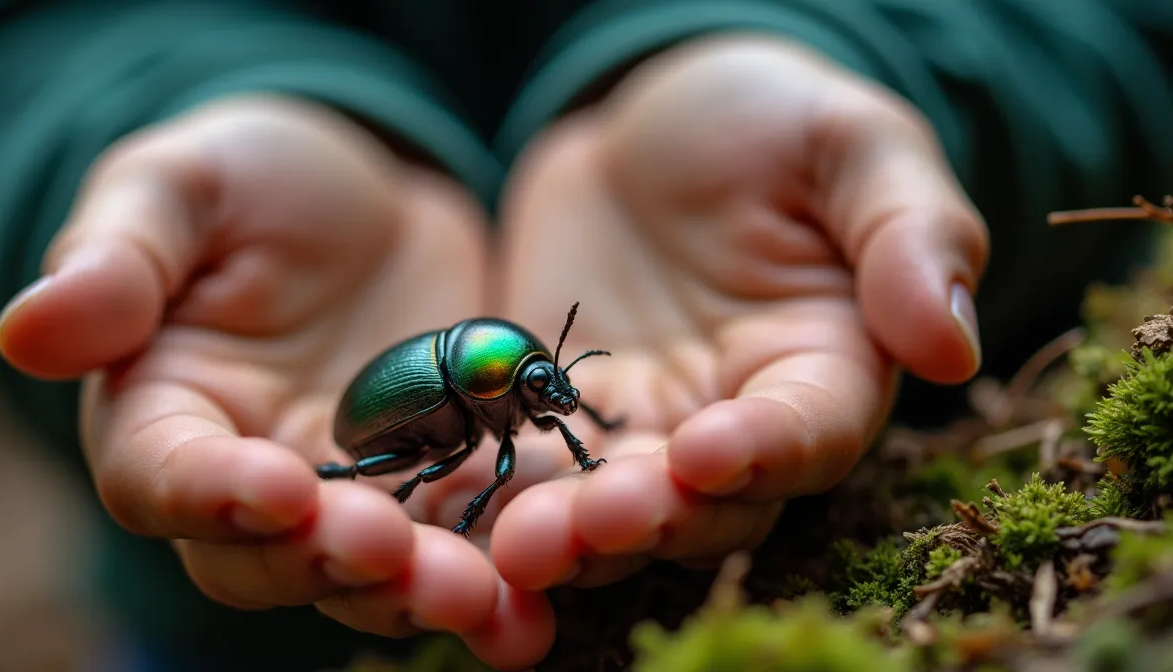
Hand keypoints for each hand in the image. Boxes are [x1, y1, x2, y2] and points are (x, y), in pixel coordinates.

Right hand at [0, 96, 551, 668]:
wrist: (369, 200)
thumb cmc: (252, 180)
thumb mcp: (181, 185)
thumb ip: (118, 253)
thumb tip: (29, 328)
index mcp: (164, 412)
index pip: (161, 476)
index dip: (211, 491)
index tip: (276, 484)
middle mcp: (248, 478)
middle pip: (266, 557)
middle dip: (328, 561)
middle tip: (393, 554)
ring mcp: (347, 495)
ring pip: (366, 574)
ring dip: (418, 594)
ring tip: (482, 597)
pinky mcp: (436, 489)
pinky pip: (458, 548)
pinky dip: (495, 582)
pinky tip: (534, 605)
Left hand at [482, 36, 987, 588]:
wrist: (647, 126)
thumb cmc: (768, 120)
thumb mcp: (849, 141)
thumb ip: (909, 230)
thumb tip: (952, 342)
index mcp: (825, 365)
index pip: (809, 432)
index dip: (767, 450)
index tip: (710, 450)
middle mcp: (737, 419)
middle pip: (707, 505)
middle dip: (650, 520)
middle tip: (588, 524)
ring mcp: (643, 427)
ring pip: (614, 508)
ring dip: (569, 533)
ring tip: (518, 544)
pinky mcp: (559, 419)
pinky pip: (533, 470)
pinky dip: (502, 498)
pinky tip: (457, 513)